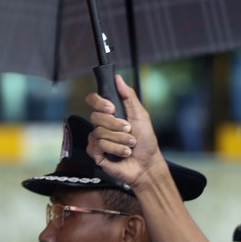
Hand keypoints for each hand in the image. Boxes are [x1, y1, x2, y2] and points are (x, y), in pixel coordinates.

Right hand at [84, 74, 155, 189]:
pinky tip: (123, 153)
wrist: (147, 164)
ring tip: (130, 145)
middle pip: (96, 117)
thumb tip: (118, 78)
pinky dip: (115, 149)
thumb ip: (128, 96)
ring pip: (99, 132)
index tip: (111, 108)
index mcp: (110, 114)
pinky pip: (99, 145)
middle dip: (116, 125)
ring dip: (120, 139)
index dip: (99, 102)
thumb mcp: (140, 114)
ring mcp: (96, 139)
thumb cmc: (146, 141)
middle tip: (129, 130)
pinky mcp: (95, 153)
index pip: (93, 100)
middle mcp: (101, 125)